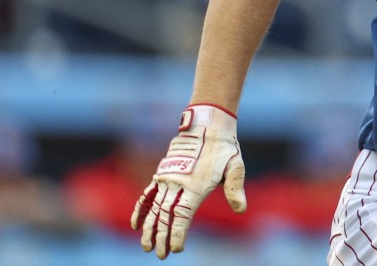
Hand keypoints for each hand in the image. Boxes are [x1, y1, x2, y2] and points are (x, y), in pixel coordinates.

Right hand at [131, 104, 246, 258]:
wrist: (207, 125)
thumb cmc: (224, 148)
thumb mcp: (235, 166)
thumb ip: (235, 188)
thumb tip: (241, 209)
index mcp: (195, 185)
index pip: (182, 215)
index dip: (178, 233)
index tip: (176, 248)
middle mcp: (177, 183)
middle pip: (165, 216)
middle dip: (162, 237)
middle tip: (160, 255)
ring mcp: (167, 178)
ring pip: (154, 208)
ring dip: (149, 228)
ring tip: (146, 246)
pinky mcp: (162, 173)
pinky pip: (147, 193)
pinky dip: (140, 209)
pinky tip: (135, 224)